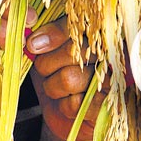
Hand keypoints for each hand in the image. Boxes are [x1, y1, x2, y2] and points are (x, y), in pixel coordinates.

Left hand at [27, 18, 104, 140]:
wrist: (63, 115)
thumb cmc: (53, 79)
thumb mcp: (43, 56)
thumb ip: (39, 42)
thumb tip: (31, 40)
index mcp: (91, 37)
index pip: (76, 25)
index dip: (53, 33)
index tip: (32, 44)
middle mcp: (105, 55)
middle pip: (72, 51)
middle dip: (47, 64)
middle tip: (45, 71)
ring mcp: (109, 80)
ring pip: (69, 78)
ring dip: (53, 87)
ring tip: (56, 89)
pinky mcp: (106, 106)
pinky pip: (75, 103)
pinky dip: (63, 106)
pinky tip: (68, 104)